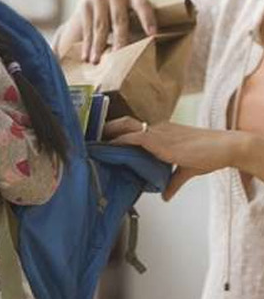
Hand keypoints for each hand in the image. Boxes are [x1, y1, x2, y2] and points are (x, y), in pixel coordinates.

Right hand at [56, 0, 156, 62]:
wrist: (96, 1)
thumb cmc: (124, 11)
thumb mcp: (134, 10)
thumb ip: (142, 21)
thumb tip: (156, 44)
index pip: (142, 4)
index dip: (147, 19)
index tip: (152, 35)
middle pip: (119, 18)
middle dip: (120, 40)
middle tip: (120, 57)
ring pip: (101, 26)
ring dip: (99, 46)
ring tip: (97, 61)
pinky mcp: (85, 3)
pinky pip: (87, 28)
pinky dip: (87, 45)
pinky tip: (86, 56)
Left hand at [103, 116, 236, 200]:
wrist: (223, 148)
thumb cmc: (209, 155)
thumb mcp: (187, 170)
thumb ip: (173, 182)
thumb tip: (165, 196)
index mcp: (163, 132)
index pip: (137, 128)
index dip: (121, 131)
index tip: (107, 136)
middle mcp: (158, 129)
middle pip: (127, 123)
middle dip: (110, 127)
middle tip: (95, 135)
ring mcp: (158, 132)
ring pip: (127, 127)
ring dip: (110, 132)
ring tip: (95, 139)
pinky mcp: (160, 140)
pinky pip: (135, 137)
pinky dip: (121, 140)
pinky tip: (109, 145)